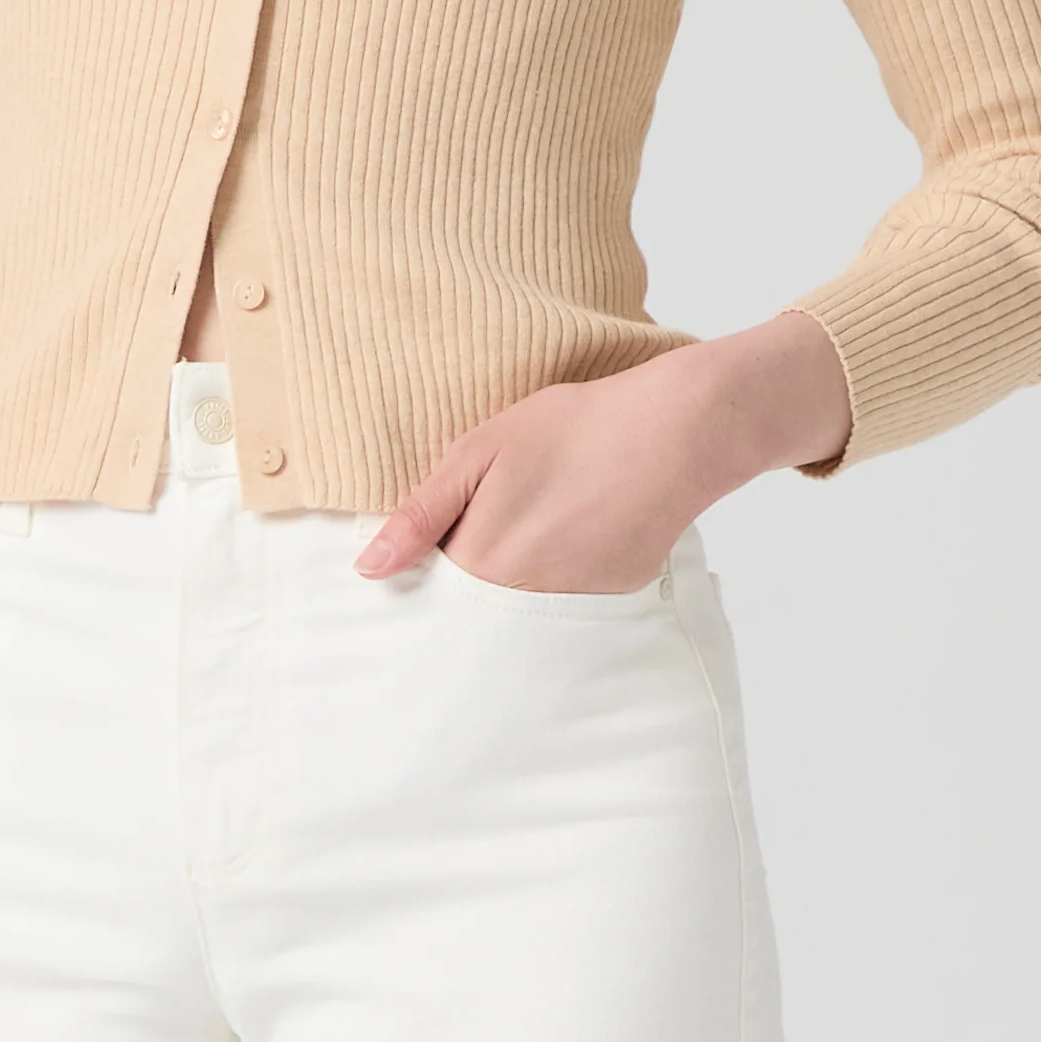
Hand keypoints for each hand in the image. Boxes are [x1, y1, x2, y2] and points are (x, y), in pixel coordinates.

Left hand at [354, 314, 852, 590]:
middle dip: (467, 580)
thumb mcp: (479, 452)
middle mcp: (521, 605)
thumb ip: (420, 515)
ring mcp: (570, 611)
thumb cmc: (571, 429)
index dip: (427, 562)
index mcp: (480, 565)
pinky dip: (558, 582)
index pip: (428, 589)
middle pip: (471, 610)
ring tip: (538, 523)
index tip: (439, 537)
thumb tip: (369, 570)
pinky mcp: (610, 606)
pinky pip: (563, 608)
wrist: (671, 433)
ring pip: (516, 612)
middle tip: (498, 523)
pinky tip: (575, 533)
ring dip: (514, 582)